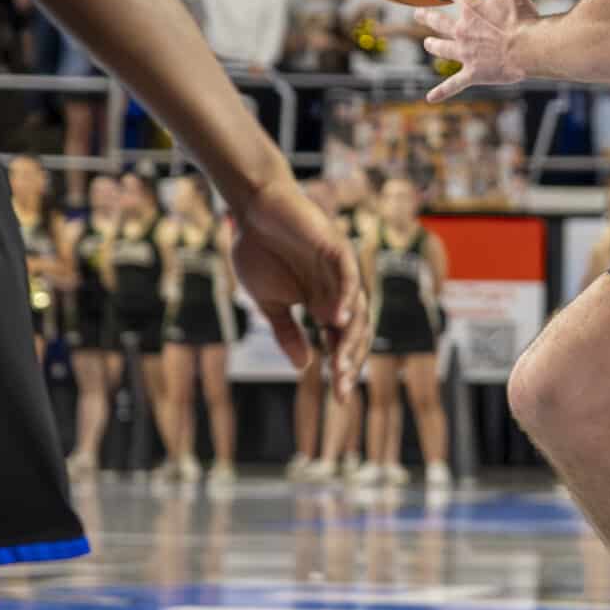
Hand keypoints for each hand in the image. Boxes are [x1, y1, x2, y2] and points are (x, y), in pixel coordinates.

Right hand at [229, 175, 365, 381]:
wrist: (252, 210)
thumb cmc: (259, 251)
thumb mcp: (269, 303)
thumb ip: (287, 332)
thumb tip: (304, 366)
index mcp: (323, 304)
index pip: (341, 342)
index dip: (342, 369)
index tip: (337, 399)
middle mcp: (338, 290)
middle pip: (355, 332)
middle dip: (349, 362)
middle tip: (341, 389)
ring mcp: (340, 270)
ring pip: (357, 309)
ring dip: (350, 339)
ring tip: (340, 366)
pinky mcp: (336, 248)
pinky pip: (349, 276)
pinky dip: (347, 297)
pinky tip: (337, 320)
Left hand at [423, 0, 537, 101]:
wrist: (528, 49)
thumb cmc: (523, 19)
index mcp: (472, 9)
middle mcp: (462, 30)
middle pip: (440, 22)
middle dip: (428, 18)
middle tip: (417, 15)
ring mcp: (464, 53)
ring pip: (442, 49)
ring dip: (433, 46)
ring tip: (427, 44)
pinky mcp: (472, 73)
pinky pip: (453, 84)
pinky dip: (441, 91)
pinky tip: (430, 98)